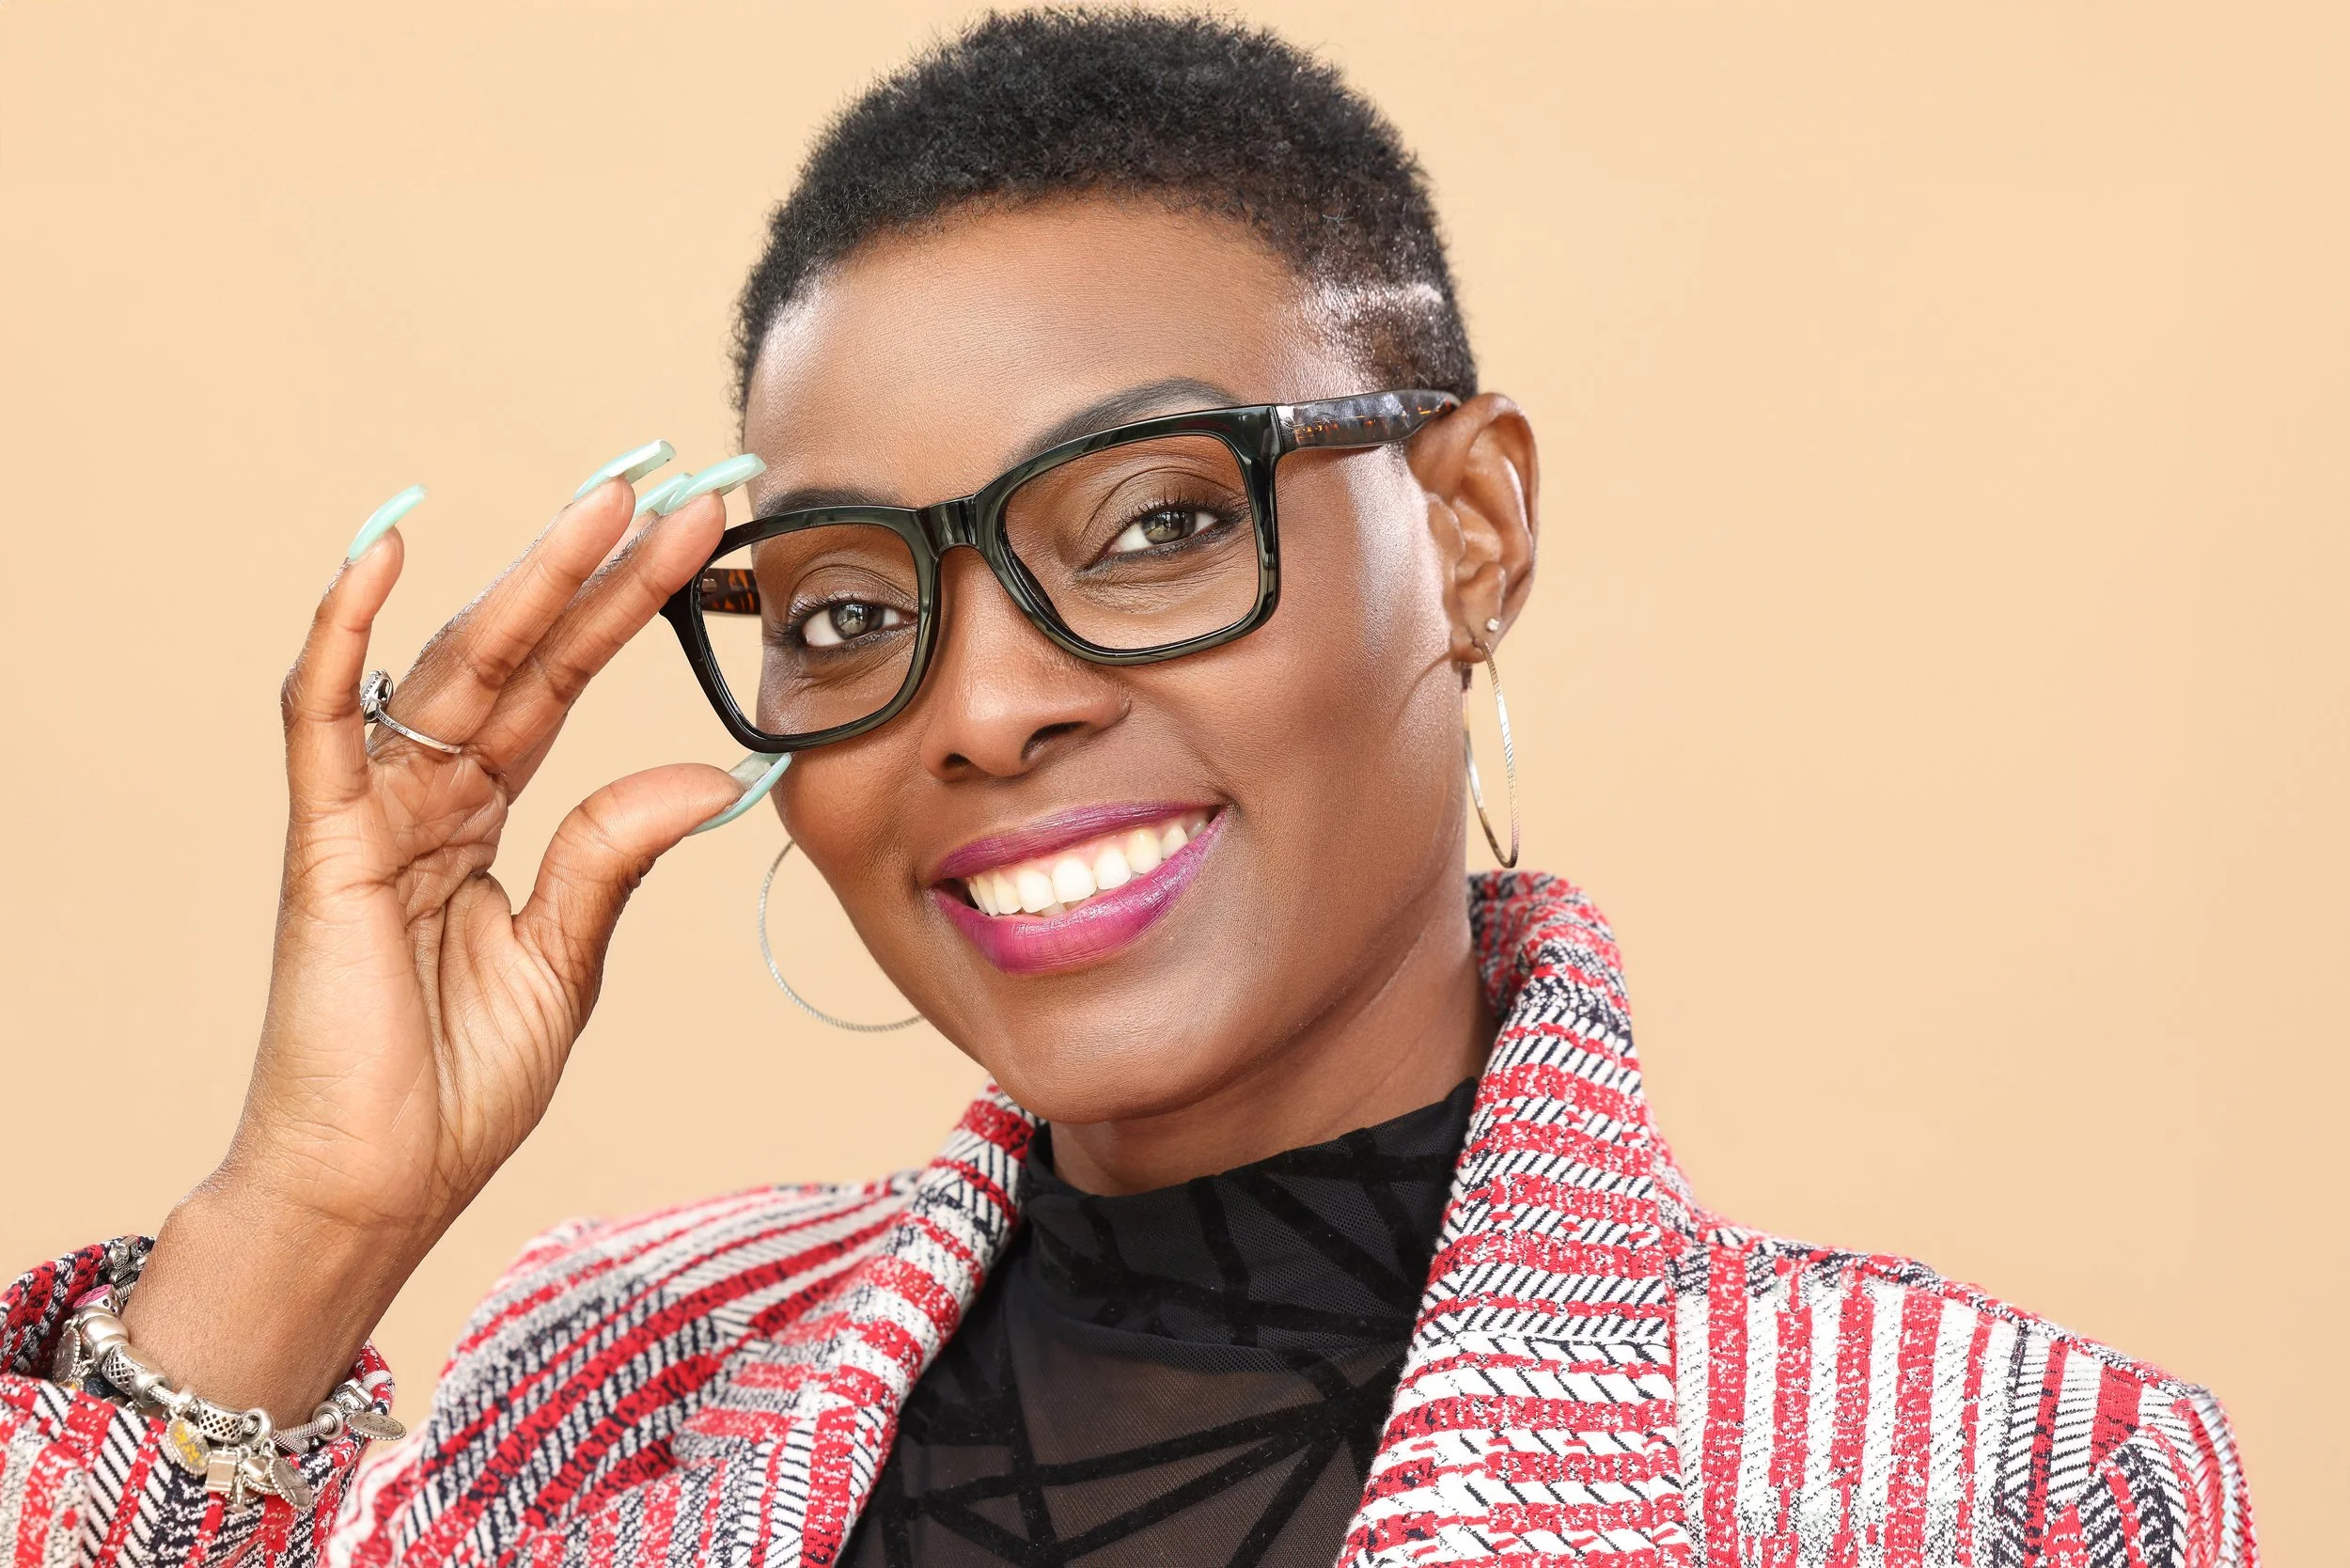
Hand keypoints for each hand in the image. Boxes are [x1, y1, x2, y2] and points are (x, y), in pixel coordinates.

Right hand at [122, 468, 759, 1418]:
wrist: (377, 1185)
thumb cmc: (456, 1085)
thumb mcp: (567, 960)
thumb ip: (618, 853)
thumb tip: (714, 772)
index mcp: (487, 818)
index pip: (566, 683)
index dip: (630, 607)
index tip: (705, 537)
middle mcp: (428, 794)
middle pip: (520, 653)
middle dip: (596, 566)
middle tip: (673, 483)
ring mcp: (372, 810)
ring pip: (449, 666)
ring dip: (523, 577)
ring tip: (602, 500)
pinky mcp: (324, 844)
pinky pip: (323, 720)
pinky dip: (343, 633)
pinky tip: (386, 554)